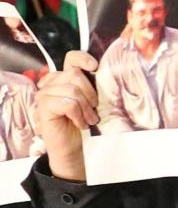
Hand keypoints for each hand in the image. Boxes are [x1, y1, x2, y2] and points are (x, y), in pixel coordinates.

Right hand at [32, 50, 100, 182]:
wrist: (75, 149)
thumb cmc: (85, 125)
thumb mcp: (93, 103)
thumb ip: (93, 87)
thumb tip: (103, 74)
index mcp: (65, 78)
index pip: (71, 58)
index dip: (83, 59)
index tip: (95, 67)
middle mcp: (52, 83)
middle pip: (75, 75)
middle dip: (90, 94)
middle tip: (94, 111)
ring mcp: (45, 94)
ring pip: (72, 90)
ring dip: (86, 108)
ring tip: (88, 120)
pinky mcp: (44, 107)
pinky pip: (67, 103)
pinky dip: (78, 115)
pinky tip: (80, 124)